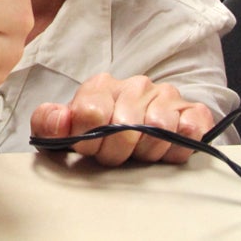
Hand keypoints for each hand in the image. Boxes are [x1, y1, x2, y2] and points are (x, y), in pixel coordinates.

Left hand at [30, 74, 213, 165]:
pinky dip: (178, 147)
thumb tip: (61, 119)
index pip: (90, 112)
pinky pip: (191, 129)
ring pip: (158, 129)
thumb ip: (48, 122)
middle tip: (113, 155)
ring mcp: (165, 95)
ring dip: (146, 152)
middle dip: (115, 152)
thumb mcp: (63, 129)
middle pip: (124, 127)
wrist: (134, 132)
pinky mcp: (192, 110)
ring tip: (138, 153)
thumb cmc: (96, 133)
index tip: (88, 148)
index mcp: (101, 85)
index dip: (87, 140)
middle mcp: (135, 85)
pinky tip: (165, 149)